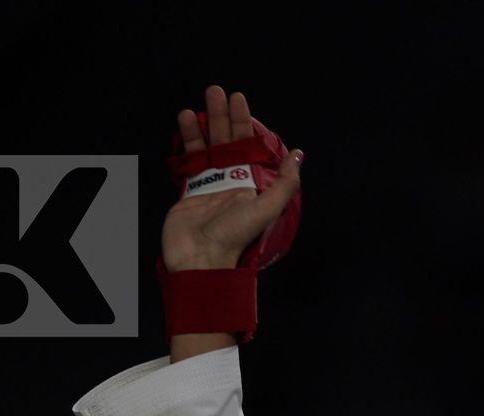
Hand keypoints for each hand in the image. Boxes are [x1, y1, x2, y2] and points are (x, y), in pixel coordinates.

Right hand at [160, 85, 301, 271]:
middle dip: (222, 115)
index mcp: (252, 184)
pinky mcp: (190, 188)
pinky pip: (190, 158)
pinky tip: (185, 120)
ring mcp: (209, 183)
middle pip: (227, 141)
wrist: (201, 256)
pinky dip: (187, 139)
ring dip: (203, 123)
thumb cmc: (234, 234)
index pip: (249, 146)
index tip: (239, 100)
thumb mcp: (267, 208)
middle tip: (216, 90)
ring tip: (199, 101)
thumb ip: (284, 182)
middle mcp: (231, 180)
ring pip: (207, 145)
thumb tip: (298, 154)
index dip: (245, 123)